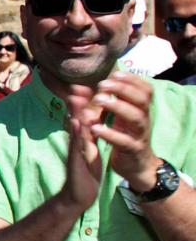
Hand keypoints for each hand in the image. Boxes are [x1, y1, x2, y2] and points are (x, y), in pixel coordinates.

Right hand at [59, 86, 103, 212]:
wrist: (79, 196)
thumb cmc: (85, 174)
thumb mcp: (88, 152)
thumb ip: (87, 137)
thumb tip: (88, 123)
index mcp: (83, 141)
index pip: (83, 118)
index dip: (84, 103)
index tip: (84, 86)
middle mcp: (76, 143)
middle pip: (76, 120)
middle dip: (77, 103)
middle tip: (76, 85)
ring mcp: (75, 152)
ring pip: (76, 130)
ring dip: (75, 113)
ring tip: (75, 97)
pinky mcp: (76, 162)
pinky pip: (77, 145)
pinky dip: (77, 133)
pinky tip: (77, 123)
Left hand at [88, 72, 159, 192]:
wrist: (136, 166)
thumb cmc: (126, 137)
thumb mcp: (121, 118)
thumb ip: (113, 102)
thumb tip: (102, 82)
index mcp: (140, 110)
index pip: (144, 89)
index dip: (132, 80)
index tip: (114, 74)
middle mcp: (142, 120)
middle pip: (141, 99)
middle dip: (123, 89)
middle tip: (102, 85)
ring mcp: (139, 135)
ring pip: (136, 117)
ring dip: (117, 106)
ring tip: (98, 100)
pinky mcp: (132, 150)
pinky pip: (123, 141)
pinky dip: (110, 134)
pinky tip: (96, 128)